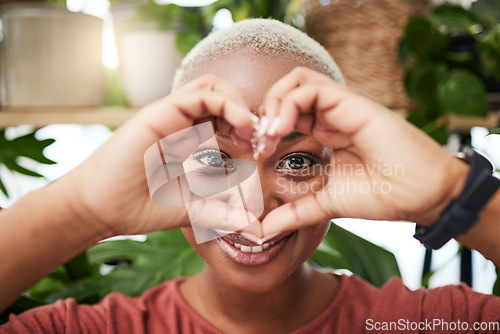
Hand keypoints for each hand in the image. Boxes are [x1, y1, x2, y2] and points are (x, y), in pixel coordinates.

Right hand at [57, 75, 257, 236]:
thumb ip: (225, 214)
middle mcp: (181, 123)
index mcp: (189, 139)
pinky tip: (240, 126)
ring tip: (251, 131)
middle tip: (262, 139)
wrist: (102, 210)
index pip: (226, 117)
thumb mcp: (196, 211)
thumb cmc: (141, 208)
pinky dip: (226, 104)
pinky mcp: (160, 113)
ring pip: (213, 87)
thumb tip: (256, 229)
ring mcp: (171, 116)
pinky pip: (200, 94)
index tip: (261, 151)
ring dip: (239, 104)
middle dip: (249, 113)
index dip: (249, 128)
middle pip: (223, 96)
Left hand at [258, 67, 468, 234]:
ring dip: (274, 102)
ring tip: (268, 134)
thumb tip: (263, 229)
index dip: (266, 126)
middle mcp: (333, 113)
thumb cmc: (382, 196)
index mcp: (326, 130)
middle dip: (264, 111)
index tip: (257, 151)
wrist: (422, 195)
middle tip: (258, 140)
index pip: (287, 112)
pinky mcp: (353, 103)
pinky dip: (288, 103)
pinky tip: (280, 129)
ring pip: (297, 80)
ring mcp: (343, 106)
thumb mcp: (326, 204)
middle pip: (288, 89)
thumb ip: (295, 212)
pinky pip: (312, 87)